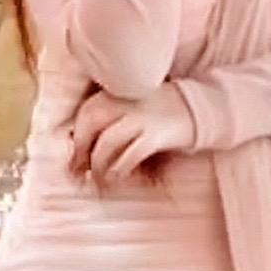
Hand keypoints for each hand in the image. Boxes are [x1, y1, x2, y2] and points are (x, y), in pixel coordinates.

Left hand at [67, 81, 197, 184]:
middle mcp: (126, 98)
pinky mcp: (155, 133)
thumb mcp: (131, 106)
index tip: (74, 161)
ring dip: (98, 165)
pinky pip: (130, 154)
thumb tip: (83, 152)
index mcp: (118, 90)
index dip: (77, 139)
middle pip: (91, 123)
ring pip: (107, 141)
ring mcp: (141, 115)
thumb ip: (110, 119)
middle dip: (81, 151)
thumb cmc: (158, 112)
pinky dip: (119, 169)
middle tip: (80, 174)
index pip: (87, 112)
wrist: (196, 107)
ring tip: (99, 180)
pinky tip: (117, 179)